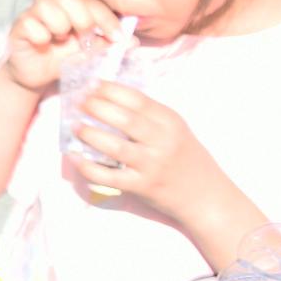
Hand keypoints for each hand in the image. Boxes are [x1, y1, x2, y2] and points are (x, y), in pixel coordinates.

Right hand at [3, 0, 120, 91]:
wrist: (35, 76)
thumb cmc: (61, 59)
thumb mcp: (88, 53)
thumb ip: (107, 45)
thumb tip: (132, 42)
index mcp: (71, 7)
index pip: (92, 3)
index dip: (107, 20)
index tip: (118, 38)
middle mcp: (51, 4)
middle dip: (82, 20)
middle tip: (83, 39)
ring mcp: (33, 13)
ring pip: (48, 7)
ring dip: (59, 27)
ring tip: (59, 40)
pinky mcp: (19, 26)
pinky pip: (31, 24)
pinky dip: (41, 37)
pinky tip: (42, 44)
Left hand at [69, 84, 225, 219]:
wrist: (206, 196)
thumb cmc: (185, 158)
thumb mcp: (176, 130)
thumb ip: (149, 115)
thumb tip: (108, 96)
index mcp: (170, 122)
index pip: (137, 100)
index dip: (110, 90)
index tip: (92, 84)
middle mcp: (163, 142)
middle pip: (125, 120)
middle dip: (97, 107)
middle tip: (79, 102)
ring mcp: (152, 165)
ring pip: (115, 147)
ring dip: (90, 134)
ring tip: (74, 125)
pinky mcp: (142, 186)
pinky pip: (109, 176)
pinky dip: (88, 167)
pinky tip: (75, 157)